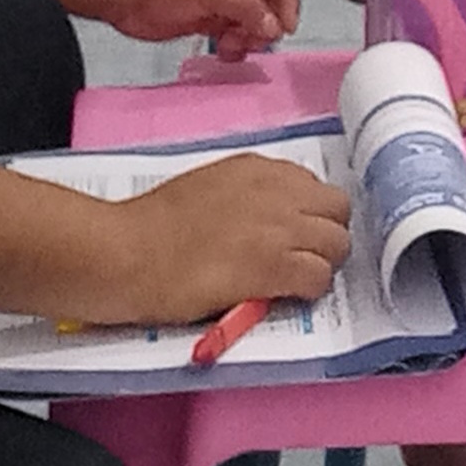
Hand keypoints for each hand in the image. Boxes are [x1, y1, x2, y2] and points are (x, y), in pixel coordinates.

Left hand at [88, 0, 298, 58]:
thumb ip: (247, 7)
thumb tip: (275, 27)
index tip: (285, 27)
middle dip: (265, 22)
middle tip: (254, 40)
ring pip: (253, 20)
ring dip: (249, 37)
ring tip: (231, 46)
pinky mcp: (208, 17)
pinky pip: (234, 33)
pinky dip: (234, 44)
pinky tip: (224, 51)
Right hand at [110, 153, 347, 322]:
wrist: (127, 253)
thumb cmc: (150, 227)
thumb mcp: (207, 189)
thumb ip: (245, 197)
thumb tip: (265, 221)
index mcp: (256, 168)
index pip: (312, 185)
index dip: (307, 213)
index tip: (292, 233)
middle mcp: (277, 190)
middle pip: (337, 209)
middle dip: (325, 234)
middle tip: (300, 257)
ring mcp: (281, 227)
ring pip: (338, 243)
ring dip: (321, 263)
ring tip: (291, 280)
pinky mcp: (277, 266)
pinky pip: (320, 277)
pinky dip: (308, 290)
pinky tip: (283, 296)